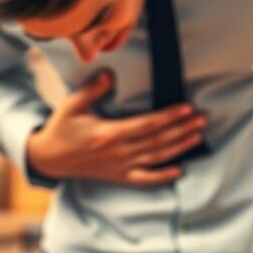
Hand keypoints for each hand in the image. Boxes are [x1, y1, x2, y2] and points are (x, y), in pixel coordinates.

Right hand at [26, 70, 207, 185]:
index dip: (169, 117)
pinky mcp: (118, 176)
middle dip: (182, 129)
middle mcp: (118, 153)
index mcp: (109, 134)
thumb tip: (110, 73)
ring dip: (179, 147)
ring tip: (197, 136)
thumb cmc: (62, 128)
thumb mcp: (73, 104)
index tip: (187, 109)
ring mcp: (120, 167)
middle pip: (158, 141)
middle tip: (202, 119)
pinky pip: (145, 179)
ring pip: (156, 158)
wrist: (50, 158)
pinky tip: (180, 170)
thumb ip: (94, 88)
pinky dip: (162, 176)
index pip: (147, 125)